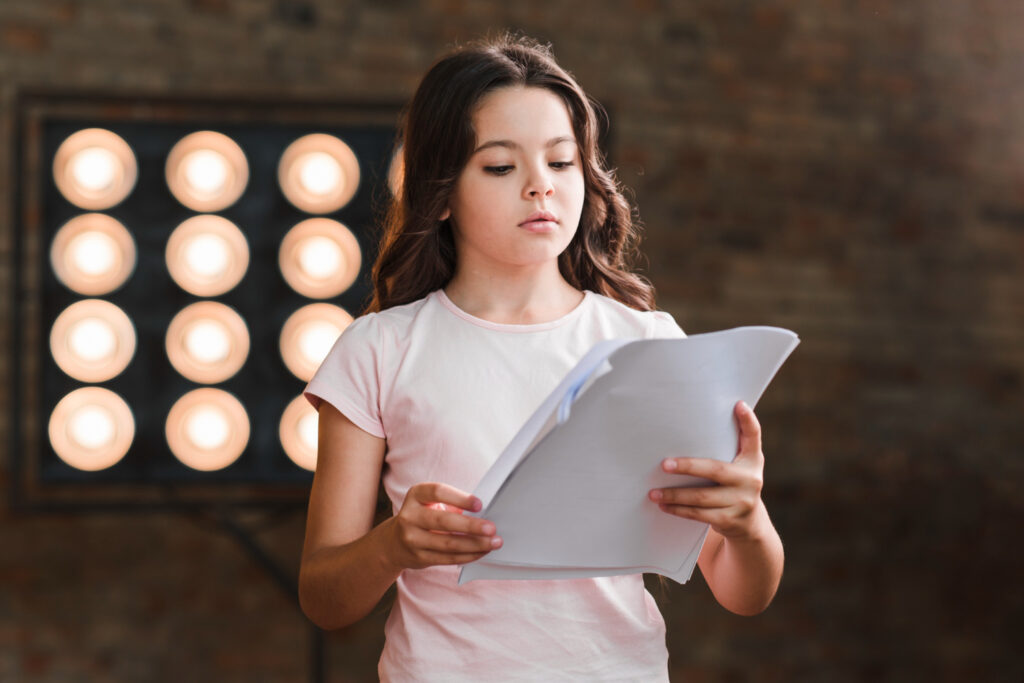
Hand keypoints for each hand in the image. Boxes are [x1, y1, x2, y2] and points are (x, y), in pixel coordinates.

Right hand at [383, 482, 501, 570]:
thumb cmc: (423, 516)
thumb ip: (453, 504)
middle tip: (492, 528)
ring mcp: (412, 539)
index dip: (460, 498)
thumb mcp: (430, 503)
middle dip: (471, 526)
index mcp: (415, 495)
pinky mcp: (419, 557)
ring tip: (494, 542)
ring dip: (475, 544)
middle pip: (443, 521)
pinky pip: (448, 558)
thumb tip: (485, 513)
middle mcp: (410, 516)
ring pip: (447, 544)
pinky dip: (468, 555)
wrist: (394, 542)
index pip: (437, 492)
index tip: (480, 504)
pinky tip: (482, 552)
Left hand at [649, 401, 766, 539]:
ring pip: (702, 497)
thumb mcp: (740, 464)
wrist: (749, 524)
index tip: (738, 405)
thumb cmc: (735, 484)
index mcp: (753, 460)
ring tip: (654, 493)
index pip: (753, 436)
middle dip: (687, 467)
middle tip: (664, 465)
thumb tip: (697, 420)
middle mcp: (751, 479)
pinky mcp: (730, 520)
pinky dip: (679, 510)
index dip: (748, 421)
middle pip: (715, 470)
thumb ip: (729, 445)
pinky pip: (699, 514)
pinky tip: (664, 506)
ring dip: (675, 495)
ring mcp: (742, 502)